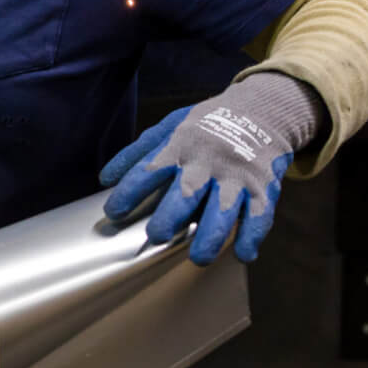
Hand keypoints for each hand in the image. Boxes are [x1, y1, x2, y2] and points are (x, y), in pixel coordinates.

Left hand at [99, 73, 322, 264]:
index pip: (148, 169)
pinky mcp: (262, 187)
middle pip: (187, 191)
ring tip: (198, 257)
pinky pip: (260, 214)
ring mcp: (237, 175)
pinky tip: (241, 254)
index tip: (113, 212)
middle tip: (156, 235)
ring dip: (211, 234)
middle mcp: (207, 161)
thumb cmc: (206, 123)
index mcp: (180, 146)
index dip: (128, 192)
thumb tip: (105, 178)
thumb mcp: (169, 126)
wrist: (260, 109)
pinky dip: (252, 235)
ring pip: (224, 208)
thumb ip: (137, 152)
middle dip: (170, 215)